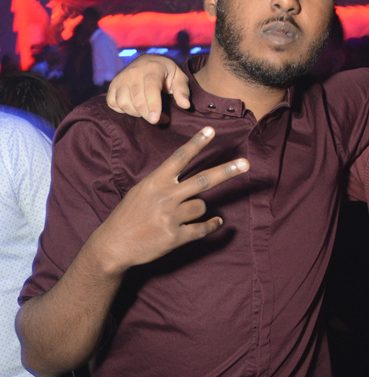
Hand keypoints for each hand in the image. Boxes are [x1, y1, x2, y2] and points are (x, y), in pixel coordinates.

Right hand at [88, 127, 247, 274]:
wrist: (114, 245)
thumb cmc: (128, 216)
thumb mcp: (141, 191)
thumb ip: (163, 182)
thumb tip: (186, 178)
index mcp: (155, 182)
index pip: (179, 158)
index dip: (196, 143)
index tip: (211, 131)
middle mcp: (165, 197)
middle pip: (203, 180)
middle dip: (227, 171)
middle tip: (245, 164)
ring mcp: (171, 217)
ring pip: (202, 206)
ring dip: (199, 210)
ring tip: (183, 215)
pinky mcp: (176, 237)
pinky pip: (203, 228)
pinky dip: (212, 225)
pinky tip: (216, 222)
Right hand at [106, 54, 190, 123]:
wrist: (148, 61)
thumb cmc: (166, 73)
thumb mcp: (179, 78)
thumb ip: (183, 91)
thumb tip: (185, 105)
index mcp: (152, 68)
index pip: (151, 89)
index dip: (153, 106)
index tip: (156, 119)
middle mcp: (134, 72)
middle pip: (138, 100)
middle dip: (148, 115)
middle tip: (159, 118)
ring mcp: (121, 78)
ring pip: (124, 103)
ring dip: (136, 113)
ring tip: (146, 111)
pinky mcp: (113, 85)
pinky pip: (113, 103)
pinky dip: (122, 110)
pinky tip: (133, 107)